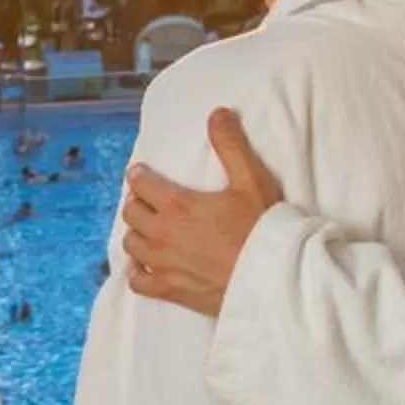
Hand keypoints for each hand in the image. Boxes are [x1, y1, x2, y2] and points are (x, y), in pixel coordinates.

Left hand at [122, 109, 283, 314]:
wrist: (274, 278)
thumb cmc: (263, 228)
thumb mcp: (251, 179)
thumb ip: (231, 145)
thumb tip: (217, 114)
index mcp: (177, 205)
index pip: (141, 183)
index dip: (139, 176)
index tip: (142, 174)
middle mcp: (163, 234)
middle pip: (131, 213)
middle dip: (137, 201)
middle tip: (147, 199)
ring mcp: (163, 265)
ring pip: (131, 244)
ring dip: (137, 232)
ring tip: (148, 228)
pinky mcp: (170, 290)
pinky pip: (137, 281)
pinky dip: (137, 271)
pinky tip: (145, 266)